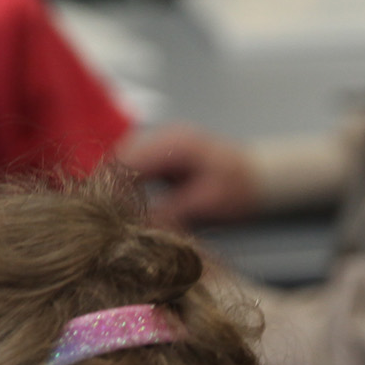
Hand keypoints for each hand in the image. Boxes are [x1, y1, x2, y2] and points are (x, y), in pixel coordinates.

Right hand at [117, 126, 259, 229]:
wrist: (260, 176)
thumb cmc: (240, 187)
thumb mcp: (206, 204)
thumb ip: (171, 213)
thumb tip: (138, 228)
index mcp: (175, 143)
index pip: (127, 160)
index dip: (110, 186)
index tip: (104, 213)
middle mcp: (165, 136)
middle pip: (120, 157)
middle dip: (109, 186)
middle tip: (104, 217)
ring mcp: (164, 142)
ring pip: (125, 160)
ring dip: (117, 185)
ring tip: (113, 213)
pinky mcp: (164, 153)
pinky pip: (137, 166)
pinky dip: (129, 184)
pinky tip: (128, 205)